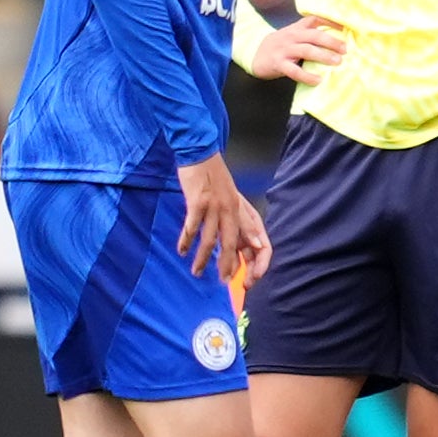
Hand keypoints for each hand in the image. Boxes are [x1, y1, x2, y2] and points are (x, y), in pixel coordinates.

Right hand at [176, 154, 271, 282]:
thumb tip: (254, 245)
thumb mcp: (233, 199)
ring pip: (210, 240)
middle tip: (224, 282)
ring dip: (203, 259)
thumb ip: (241, 222)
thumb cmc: (216, 179)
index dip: (255, 261)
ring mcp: (214, 206)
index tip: (249, 277)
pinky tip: (182, 251)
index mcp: (241, 210)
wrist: (201, 154)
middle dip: (227, 266)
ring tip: (197, 272)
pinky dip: (186, 241)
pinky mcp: (198, 202)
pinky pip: (192, 227)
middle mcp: (231, 210)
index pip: (255, 239)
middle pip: (231, 244)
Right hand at [253, 15, 347, 83]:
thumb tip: (336, 40)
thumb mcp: (293, 35)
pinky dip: (307, 76)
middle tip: (345, 49)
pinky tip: (318, 80)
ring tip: (337, 61)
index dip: (330, 22)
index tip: (345, 28)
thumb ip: (309, 35)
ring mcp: (284, 49)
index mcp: (296, 28)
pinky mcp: (278, 63)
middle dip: (331, 41)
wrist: (255, 55)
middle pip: (314, 36)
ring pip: (307, 50)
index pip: (314, 19)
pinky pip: (294, 70)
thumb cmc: (281, 46)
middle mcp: (291, 36)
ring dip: (323, 56)